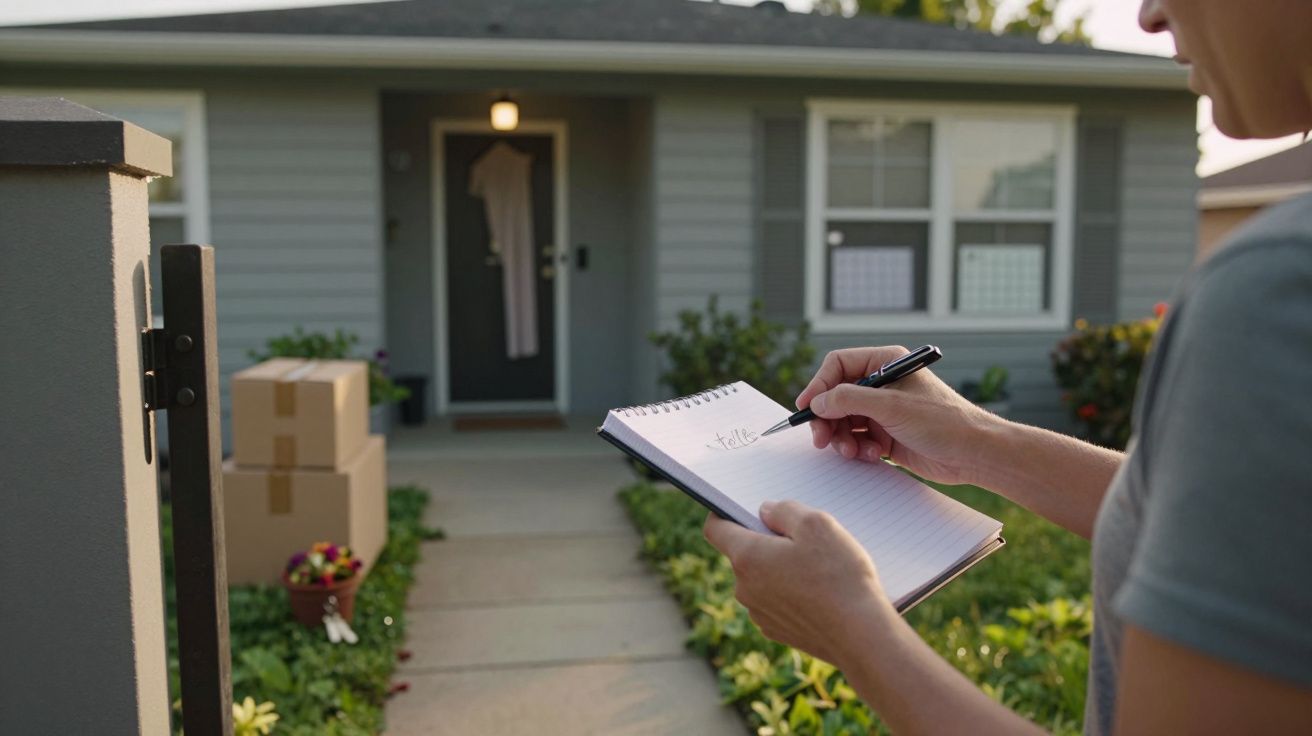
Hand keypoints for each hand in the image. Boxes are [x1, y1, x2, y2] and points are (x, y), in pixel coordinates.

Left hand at [703, 500, 895, 667]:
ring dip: (779, 569)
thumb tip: (765, 511)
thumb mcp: (817, 523)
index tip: (742, 507)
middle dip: (765, 542)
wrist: (862, 637)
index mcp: (747, 557)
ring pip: (761, 579)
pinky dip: (790, 593)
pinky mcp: (777, 631)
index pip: (715, 529)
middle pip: (744, 553)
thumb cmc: (840, 576)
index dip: (724, 512)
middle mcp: (744, 588)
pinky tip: (819, 592)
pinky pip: (776, 602)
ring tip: (817, 567)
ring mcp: (759, 613)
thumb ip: (784, 510)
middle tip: (801, 538)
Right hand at [796, 346, 1001, 487]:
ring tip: (852, 452)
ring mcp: (883, 410)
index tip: (806, 408)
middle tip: (821, 440)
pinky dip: (858, 449)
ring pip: (843, 421)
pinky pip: (857, 439)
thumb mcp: (892, 406)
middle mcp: (882, 384)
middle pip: (835, 397)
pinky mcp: (886, 435)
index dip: (818, 386)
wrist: (974, 454)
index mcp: (885, 364)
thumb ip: (849, 400)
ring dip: (842, 439)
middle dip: (827, 419)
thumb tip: (817, 402)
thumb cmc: (943, 421)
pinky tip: (874, 455)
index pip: (838, 366)